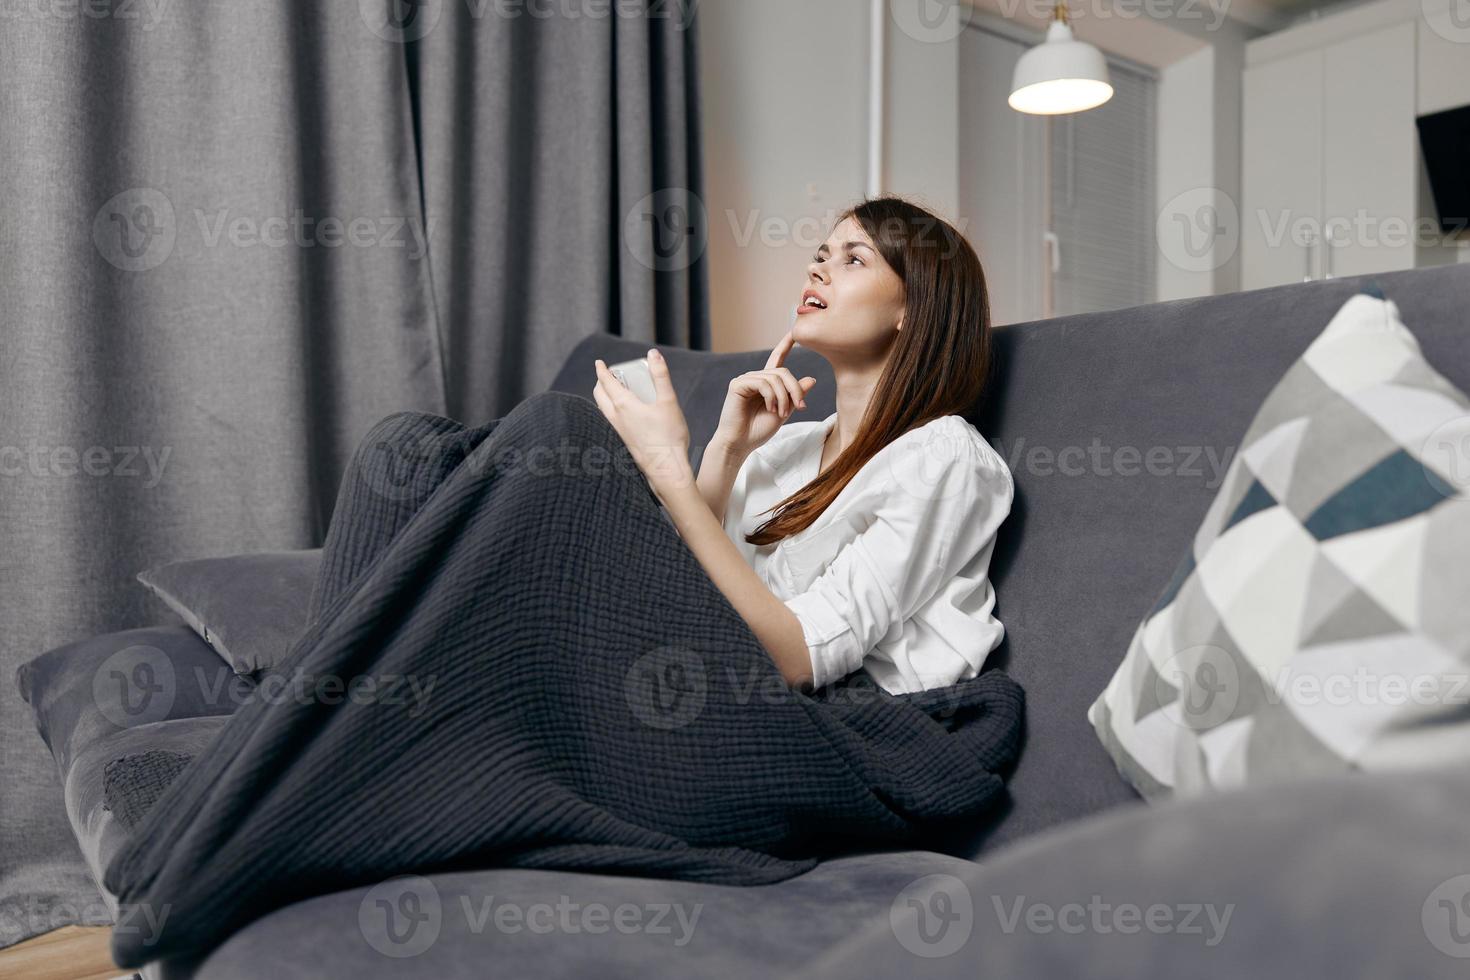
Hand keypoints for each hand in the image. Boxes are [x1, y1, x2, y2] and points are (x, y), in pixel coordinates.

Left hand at [591, 349, 692, 496]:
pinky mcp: (622, 442)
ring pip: (602, 409)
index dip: (602, 370)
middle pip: (599, 395)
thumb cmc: (669, 436)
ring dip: (604, 397)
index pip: (606, 382)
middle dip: (600, 383)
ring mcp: (617, 432)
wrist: (666, 468)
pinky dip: (610, 410)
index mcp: (624, 405)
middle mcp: (616, 418)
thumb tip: (653, 354)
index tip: (599, 363)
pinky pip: (609, 421)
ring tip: (614, 392)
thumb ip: (661, 375)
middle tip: (607, 375)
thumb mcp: (668, 401)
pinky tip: (623, 414)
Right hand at [712, 330, 817, 458]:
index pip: (777, 359)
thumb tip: (812, 379)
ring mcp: (745, 380)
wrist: (740, 444)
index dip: (785, 345)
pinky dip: (771, 396)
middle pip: (783, 372)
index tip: (794, 333)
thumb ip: (795, 396)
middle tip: (800, 408)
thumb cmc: (758, 431)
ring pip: (775, 378)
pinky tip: (770, 408)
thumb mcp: (784, 412)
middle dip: (795, 390)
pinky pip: (762, 383)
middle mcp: (755, 378)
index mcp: (766, 383)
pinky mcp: (738, 384)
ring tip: (781, 413)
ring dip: (784, 397)